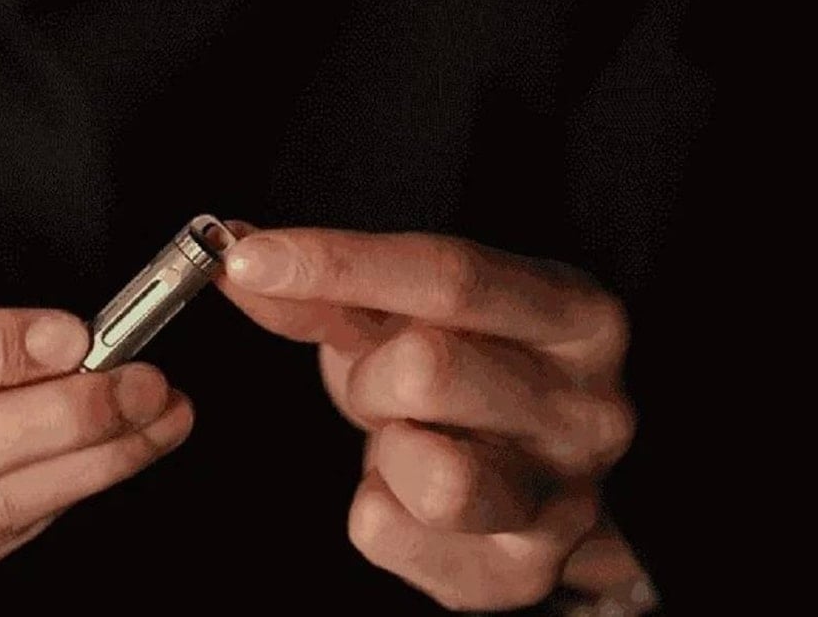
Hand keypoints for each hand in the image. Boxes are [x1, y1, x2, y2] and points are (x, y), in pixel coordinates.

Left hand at [218, 225, 636, 610]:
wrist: (531, 489)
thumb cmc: (464, 383)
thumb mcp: (405, 321)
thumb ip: (327, 290)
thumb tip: (238, 253)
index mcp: (575, 318)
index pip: (452, 276)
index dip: (337, 263)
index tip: (246, 258)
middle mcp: (588, 409)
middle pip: (429, 370)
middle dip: (370, 376)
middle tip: (383, 385)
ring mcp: (563, 499)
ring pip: (432, 473)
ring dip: (384, 446)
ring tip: (404, 439)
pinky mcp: (517, 572)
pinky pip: (384, 530)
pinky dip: (369, 503)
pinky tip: (403, 491)